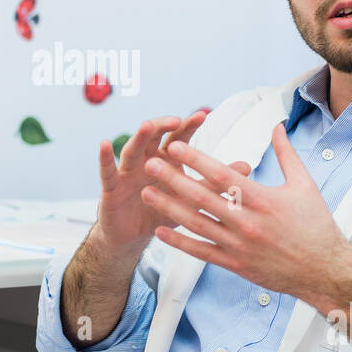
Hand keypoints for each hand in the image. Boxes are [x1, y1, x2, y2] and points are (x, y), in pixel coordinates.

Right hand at [95, 112, 250, 253]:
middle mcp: (146, 160)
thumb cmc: (162, 211)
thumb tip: (246, 167)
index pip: (178, 138)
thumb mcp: (191, 198)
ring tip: (145, 125)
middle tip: (176, 119)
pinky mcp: (111, 187)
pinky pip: (107, 170)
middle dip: (163, 125)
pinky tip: (105, 144)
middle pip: (154, 137)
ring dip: (139, 137)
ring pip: (132, 149)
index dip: (188, 126)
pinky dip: (105, 157)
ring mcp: (127, 171)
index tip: (202, 115)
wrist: (134, 236)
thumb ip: (214, 182)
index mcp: (166, 160)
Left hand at [140, 122, 351, 308]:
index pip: (222, 174)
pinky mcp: (236, 264)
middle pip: (202, 197)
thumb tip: (277, 126)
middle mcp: (247, 221)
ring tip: (145, 194)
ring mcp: (239, 245)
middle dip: (173, 179)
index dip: (196, 159)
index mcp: (262, 198)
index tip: (175, 146)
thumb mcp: (304, 184)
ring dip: (169, 208)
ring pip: (197, 224)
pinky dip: (179, 242)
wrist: (324, 270)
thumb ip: (286, 154)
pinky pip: (202, 252)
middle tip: (150, 164)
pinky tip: (161, 231)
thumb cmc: (315, 226)